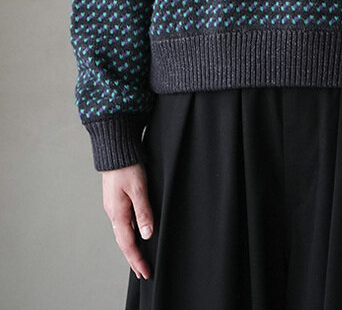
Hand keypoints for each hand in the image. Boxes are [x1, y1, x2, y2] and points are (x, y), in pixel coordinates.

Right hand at [102, 162, 153, 280]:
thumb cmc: (127, 166)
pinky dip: (129, 234)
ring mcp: (113, 206)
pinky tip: (135, 234)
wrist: (115, 149)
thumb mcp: (139, 188)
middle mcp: (113, 213)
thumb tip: (147, 234)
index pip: (128, 244)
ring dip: (131, 247)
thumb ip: (144, 212)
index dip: (137, 260)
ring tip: (139, 259)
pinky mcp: (116, 199)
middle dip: (133, 258)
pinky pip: (122, 223)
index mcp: (118, 213)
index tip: (145, 273)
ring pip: (122, 233)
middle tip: (142, 272)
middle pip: (123, 242)